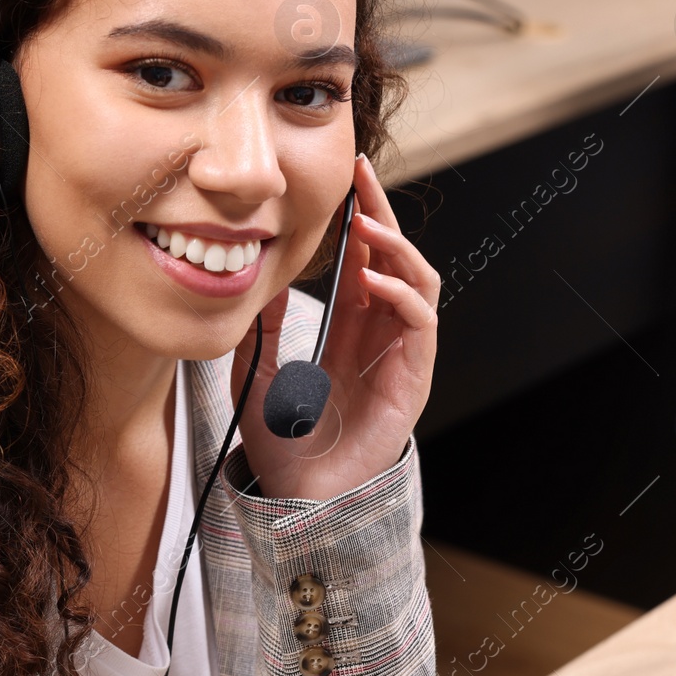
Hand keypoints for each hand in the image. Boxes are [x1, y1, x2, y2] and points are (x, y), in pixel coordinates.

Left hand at [229, 154, 440, 500]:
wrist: (298, 499)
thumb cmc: (280, 443)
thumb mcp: (256, 369)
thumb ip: (260, 324)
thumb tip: (257, 273)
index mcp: (349, 327)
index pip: (363, 258)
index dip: (358, 216)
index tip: (345, 177)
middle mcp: (380, 335)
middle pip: (395, 259)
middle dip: (383, 213)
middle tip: (362, 176)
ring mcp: (401, 355)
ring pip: (419, 283)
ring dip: (396, 248)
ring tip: (368, 223)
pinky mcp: (413, 379)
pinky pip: (419, 324)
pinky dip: (400, 294)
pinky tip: (371, 279)